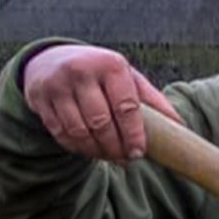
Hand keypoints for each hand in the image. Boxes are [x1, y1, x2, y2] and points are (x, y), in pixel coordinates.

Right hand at [22, 43, 181, 161]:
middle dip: (115, 146)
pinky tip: (88, 150)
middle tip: (125, 159)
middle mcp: (81, 71)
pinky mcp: (39, 98)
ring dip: (96, 151)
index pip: (126, 106)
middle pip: (101, 122)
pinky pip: (59, 132)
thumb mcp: (127, 78)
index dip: (133, 134)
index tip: (139, 152)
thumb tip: (179, 125)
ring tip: (109, 157)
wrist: (52, 59)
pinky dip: (76, 147)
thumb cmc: (101, 73)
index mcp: (111, 65)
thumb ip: (151, 99)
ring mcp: (57, 85)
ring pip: (79, 130)